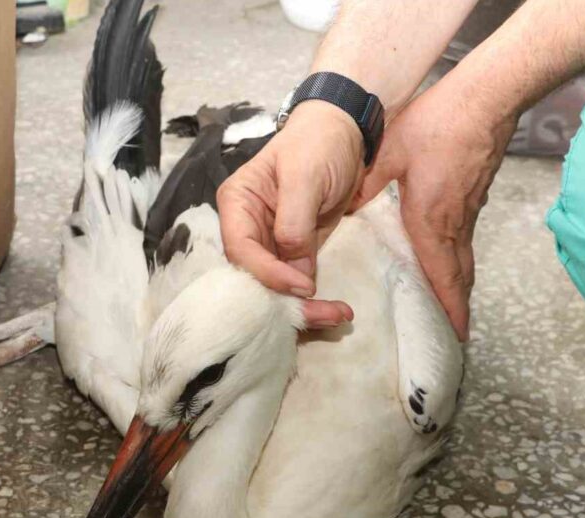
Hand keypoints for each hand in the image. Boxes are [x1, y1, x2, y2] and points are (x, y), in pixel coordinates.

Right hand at [218, 101, 361, 327]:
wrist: (346, 134)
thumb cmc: (319, 143)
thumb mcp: (305, 176)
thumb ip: (294, 223)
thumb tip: (296, 273)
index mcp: (238, 205)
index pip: (242, 251)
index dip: (269, 275)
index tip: (305, 286)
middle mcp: (247, 229)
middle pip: (255, 278)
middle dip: (286, 302)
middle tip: (325, 316)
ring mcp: (271, 244)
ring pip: (276, 288)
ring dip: (304, 308)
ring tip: (337, 316)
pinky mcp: (295, 253)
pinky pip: (297, 284)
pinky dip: (314, 300)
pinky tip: (336, 311)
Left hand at [353, 78, 516, 340]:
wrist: (486, 96)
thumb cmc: (437, 122)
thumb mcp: (388, 153)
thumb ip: (364, 185)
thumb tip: (342, 210)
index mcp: (432, 220)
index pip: (443, 277)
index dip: (450, 309)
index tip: (456, 336)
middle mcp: (455, 224)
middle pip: (460, 277)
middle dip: (457, 308)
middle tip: (454, 334)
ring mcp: (469, 211)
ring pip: (464, 260)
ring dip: (458, 287)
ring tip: (451, 308)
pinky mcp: (474, 197)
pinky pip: (465, 241)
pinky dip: (459, 262)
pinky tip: (446, 261)